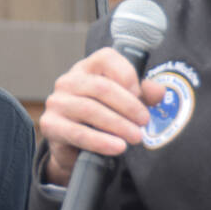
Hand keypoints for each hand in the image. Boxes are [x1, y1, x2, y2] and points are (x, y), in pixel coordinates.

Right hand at [38, 47, 165, 185]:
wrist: (75, 150)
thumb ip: (143, 95)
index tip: (140, 94)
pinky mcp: (51, 125)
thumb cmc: (101, 120)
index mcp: (87, 68)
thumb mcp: (125, 104)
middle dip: (128, 106)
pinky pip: (78, 133)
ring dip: (118, 125)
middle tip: (144, 122)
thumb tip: (159, 92)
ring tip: (136, 137)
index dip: (127, 75)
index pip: (107, 58)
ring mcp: (57, 102)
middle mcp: (68, 81)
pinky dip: (101, 141)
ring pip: (90, 110)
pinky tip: (117, 147)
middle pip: (101, 87)